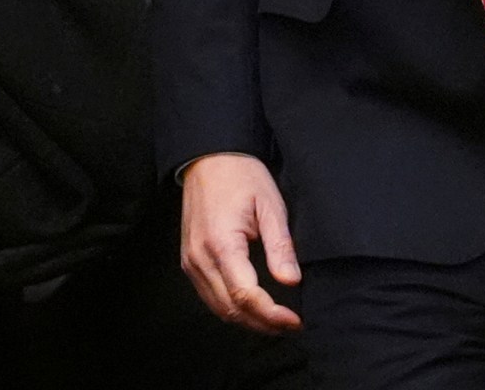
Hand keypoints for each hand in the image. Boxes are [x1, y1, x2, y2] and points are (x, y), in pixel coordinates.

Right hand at [178, 153, 301, 333]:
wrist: (209, 158)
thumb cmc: (241, 176)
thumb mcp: (270, 205)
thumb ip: (280, 246)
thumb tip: (291, 281)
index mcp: (221, 244)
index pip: (245, 295)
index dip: (271, 314)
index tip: (294, 321)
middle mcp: (200, 258)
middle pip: (230, 309)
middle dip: (262, 324)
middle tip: (290, 326)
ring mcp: (191, 261)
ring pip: (218, 308)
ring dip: (247, 320)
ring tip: (276, 322)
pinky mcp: (189, 260)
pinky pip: (209, 296)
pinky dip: (231, 308)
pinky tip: (253, 308)